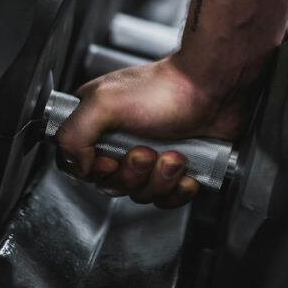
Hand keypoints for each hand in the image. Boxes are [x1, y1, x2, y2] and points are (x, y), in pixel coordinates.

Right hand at [56, 57, 254, 207]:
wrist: (214, 88)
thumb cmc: (165, 88)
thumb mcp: (104, 102)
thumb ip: (73, 134)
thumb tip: (78, 166)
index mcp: (98, 123)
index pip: (77, 164)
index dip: (95, 171)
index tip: (110, 160)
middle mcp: (120, 140)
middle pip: (111, 184)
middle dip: (132, 174)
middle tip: (146, 151)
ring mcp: (150, 155)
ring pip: (141, 193)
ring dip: (159, 179)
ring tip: (173, 154)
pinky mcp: (175, 168)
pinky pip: (167, 198)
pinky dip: (178, 189)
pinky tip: (187, 169)